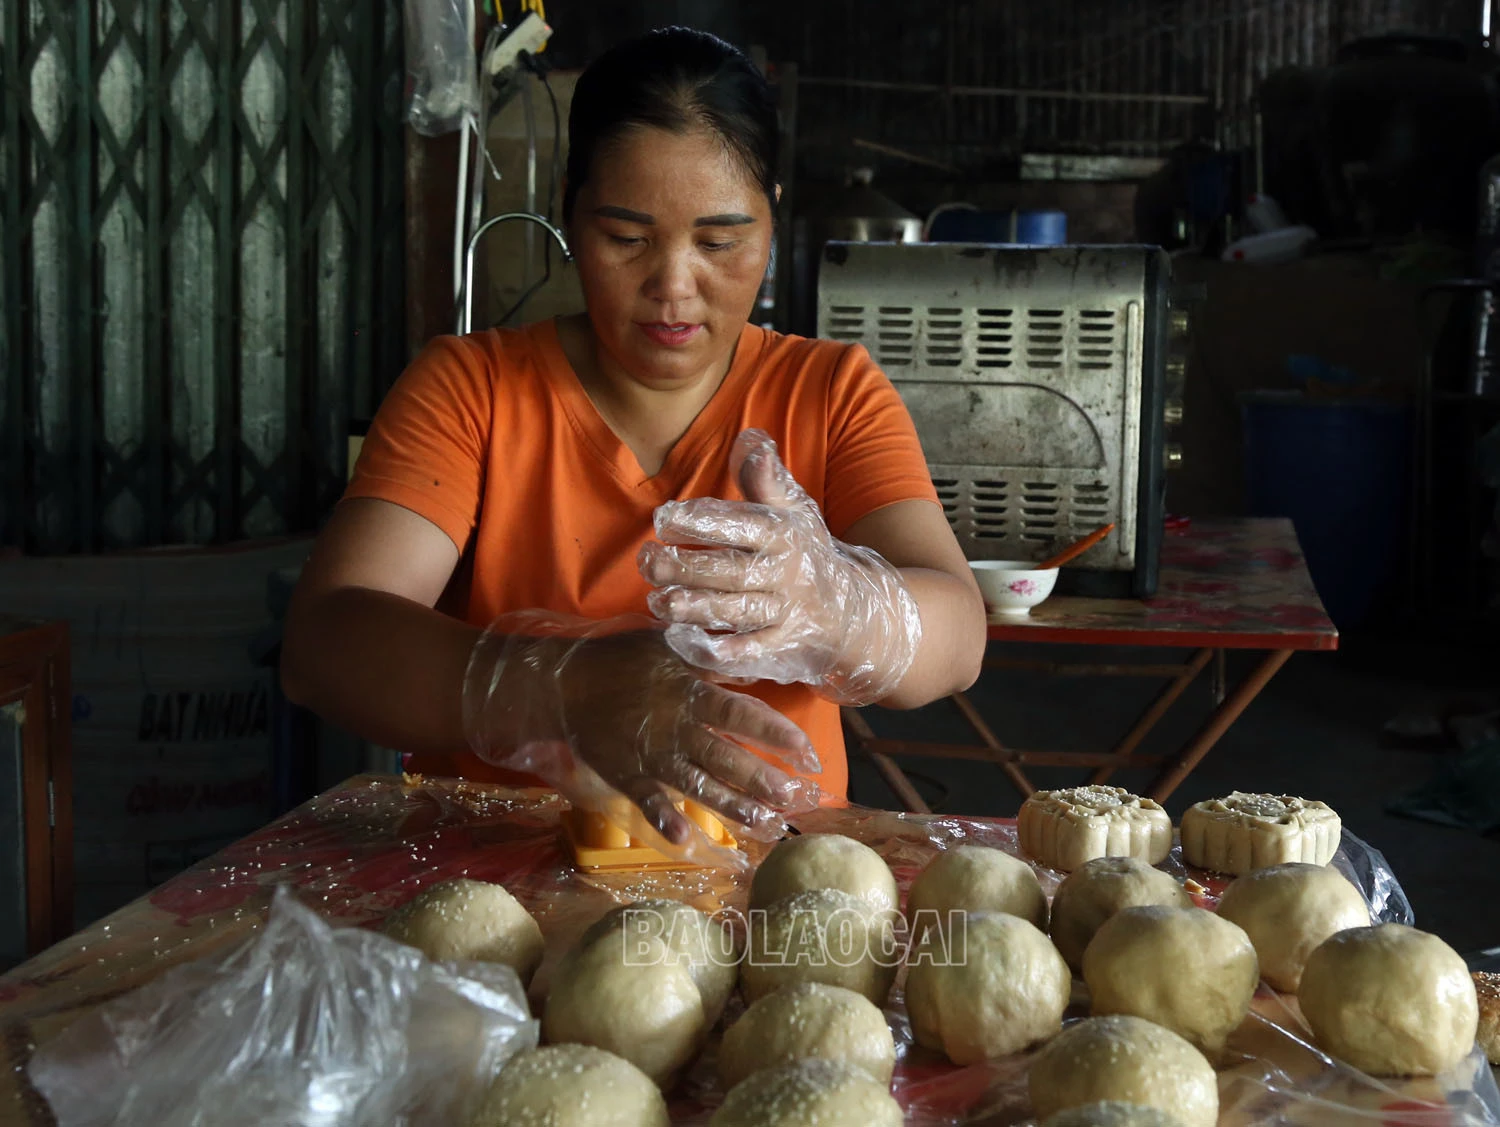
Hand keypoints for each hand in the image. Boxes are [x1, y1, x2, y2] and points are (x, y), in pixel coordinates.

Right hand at [462, 612, 820, 849]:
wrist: (563, 683)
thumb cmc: (622, 659)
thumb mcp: (669, 647)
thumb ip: (711, 660)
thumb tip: (753, 665)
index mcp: (692, 695)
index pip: (746, 717)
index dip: (781, 738)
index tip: (810, 756)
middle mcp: (678, 730)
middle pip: (731, 760)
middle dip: (768, 783)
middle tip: (802, 802)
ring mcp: (653, 757)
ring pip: (701, 787)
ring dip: (736, 809)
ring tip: (768, 827)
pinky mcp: (628, 776)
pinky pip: (650, 802)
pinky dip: (666, 821)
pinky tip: (688, 840)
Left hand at [637, 429, 921, 704]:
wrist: (851, 613)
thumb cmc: (805, 552)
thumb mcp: (793, 511)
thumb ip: (764, 478)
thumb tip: (749, 436)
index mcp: (784, 534)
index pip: (741, 524)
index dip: (700, 521)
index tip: (663, 518)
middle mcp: (785, 574)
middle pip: (731, 572)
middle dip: (684, 568)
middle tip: (646, 561)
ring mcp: (783, 614)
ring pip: (734, 613)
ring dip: (691, 608)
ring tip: (656, 600)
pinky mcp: (779, 649)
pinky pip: (743, 654)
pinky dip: (710, 650)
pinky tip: (678, 638)